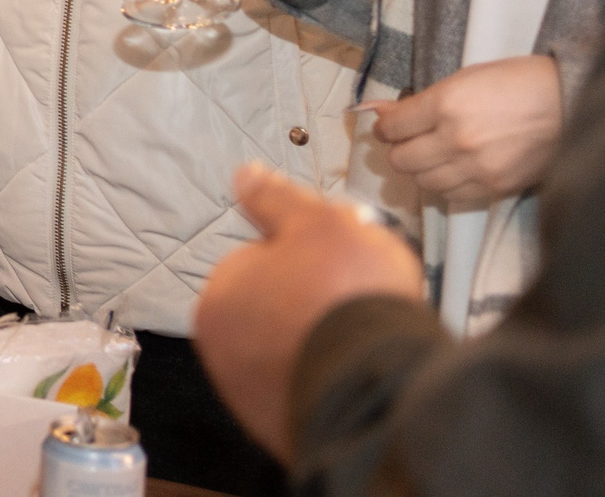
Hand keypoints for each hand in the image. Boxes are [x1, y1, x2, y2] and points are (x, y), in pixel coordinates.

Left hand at [195, 162, 425, 460]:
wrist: (385, 387)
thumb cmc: (348, 295)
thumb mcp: (318, 223)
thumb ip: (277, 199)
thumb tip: (243, 175)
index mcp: (219, 298)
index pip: (260, 263)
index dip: (306, 256)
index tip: (339, 262)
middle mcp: (223, 353)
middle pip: (275, 309)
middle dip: (311, 300)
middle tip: (356, 298)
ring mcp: (252, 396)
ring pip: (293, 350)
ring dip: (322, 340)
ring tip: (363, 334)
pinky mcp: (286, 428)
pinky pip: (309, 388)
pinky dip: (329, 377)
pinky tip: (357, 368)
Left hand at [368, 55, 562, 207]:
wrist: (566, 103)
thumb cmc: (515, 82)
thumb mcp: (462, 78)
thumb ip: (421, 101)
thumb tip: (382, 111)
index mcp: (445, 105)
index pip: (392, 127)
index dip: (385, 126)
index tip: (388, 126)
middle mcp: (455, 140)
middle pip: (401, 160)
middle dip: (399, 149)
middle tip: (408, 140)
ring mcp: (476, 167)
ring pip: (422, 181)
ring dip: (420, 169)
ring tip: (431, 155)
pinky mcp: (495, 187)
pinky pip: (451, 195)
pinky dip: (444, 184)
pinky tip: (452, 169)